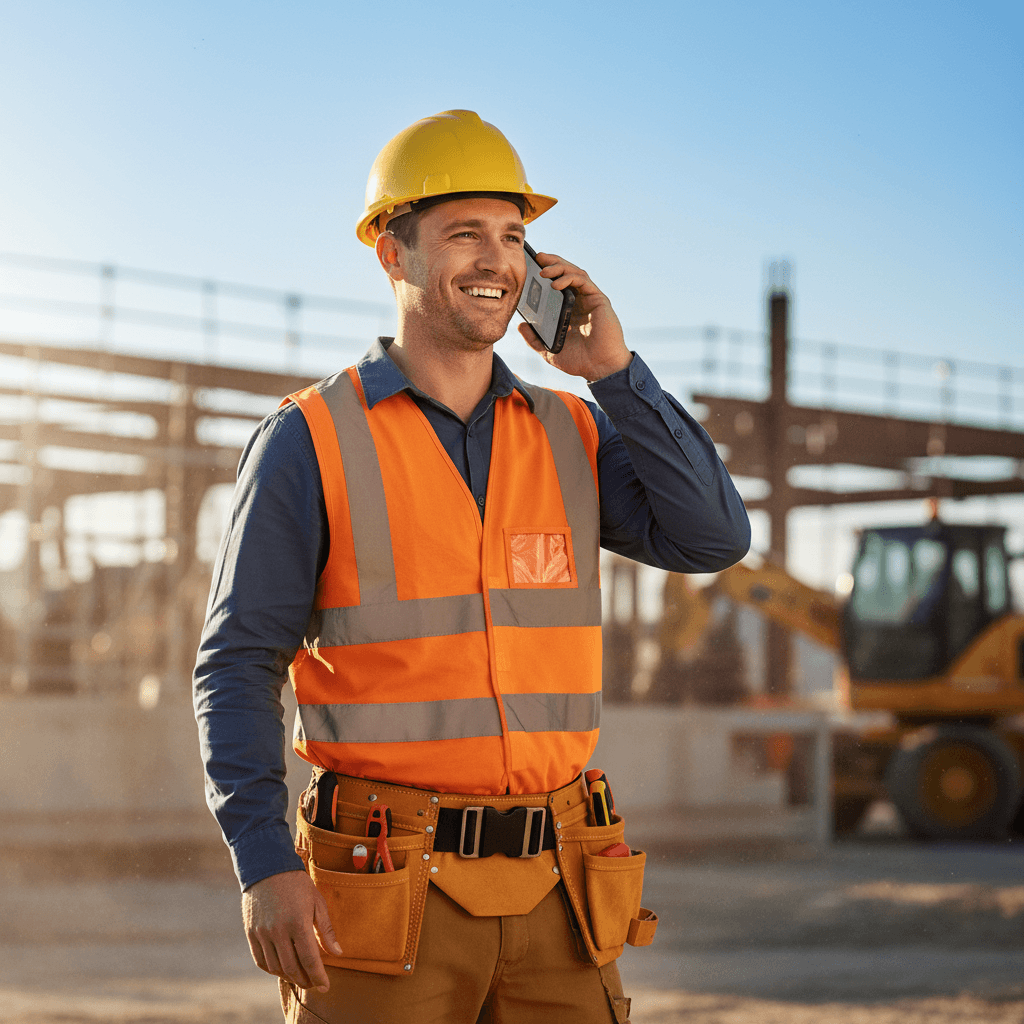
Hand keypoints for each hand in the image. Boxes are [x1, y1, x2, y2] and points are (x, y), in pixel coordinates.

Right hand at [242, 869, 341, 992]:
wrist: (267, 867)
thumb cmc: (297, 883)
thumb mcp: (317, 901)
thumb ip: (326, 930)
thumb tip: (337, 953)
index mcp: (298, 923)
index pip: (310, 959)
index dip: (318, 976)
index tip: (325, 986)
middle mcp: (278, 931)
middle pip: (292, 968)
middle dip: (305, 980)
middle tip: (314, 983)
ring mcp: (262, 933)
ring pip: (276, 967)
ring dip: (290, 977)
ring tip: (301, 976)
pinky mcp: (251, 934)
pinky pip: (261, 961)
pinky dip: (273, 970)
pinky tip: (282, 968)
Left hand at [518, 252, 631, 381]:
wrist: (600, 369)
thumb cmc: (579, 361)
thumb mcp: (549, 350)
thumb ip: (534, 339)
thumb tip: (521, 325)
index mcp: (569, 309)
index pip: (557, 283)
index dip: (545, 272)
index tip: (530, 266)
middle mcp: (580, 300)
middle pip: (566, 273)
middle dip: (552, 262)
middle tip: (537, 258)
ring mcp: (590, 298)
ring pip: (575, 272)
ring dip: (559, 267)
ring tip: (543, 270)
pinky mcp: (599, 299)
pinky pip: (584, 281)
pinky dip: (569, 278)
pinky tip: (556, 283)